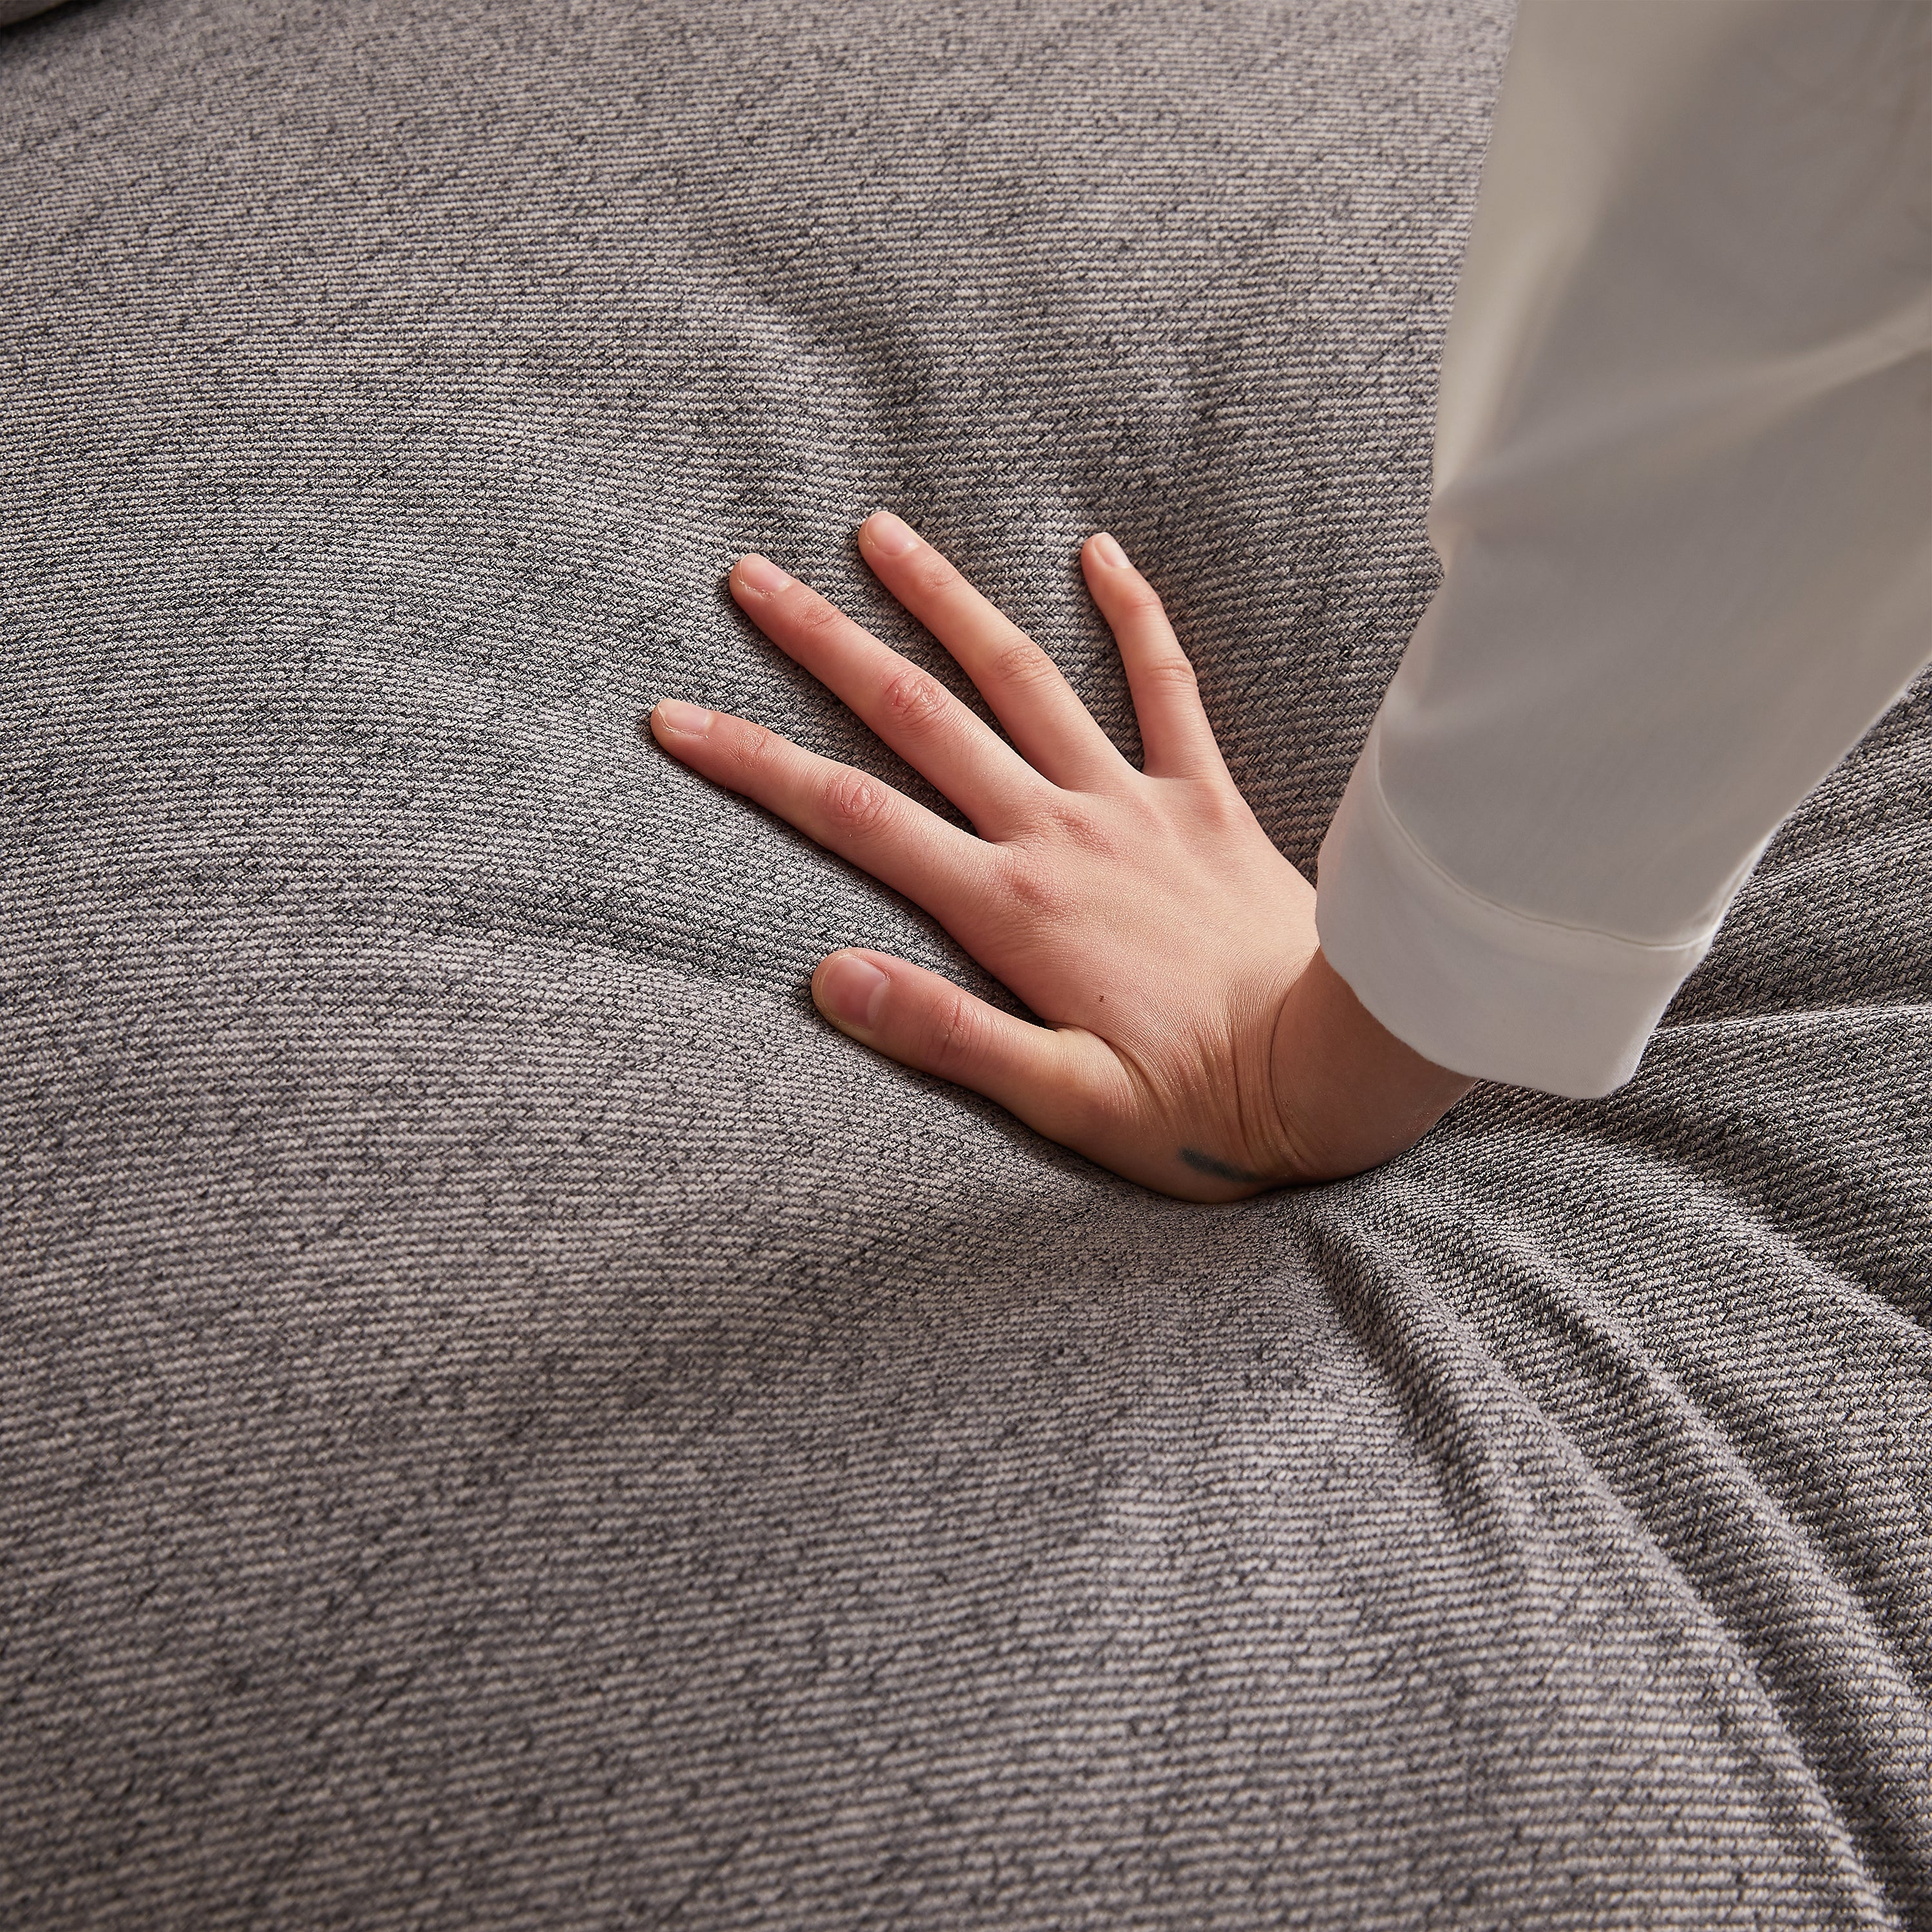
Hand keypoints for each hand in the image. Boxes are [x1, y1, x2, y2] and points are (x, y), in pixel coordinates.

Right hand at [649, 513, 1473, 1198]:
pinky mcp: (1203, 800)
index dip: (755, 765)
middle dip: (826, 645)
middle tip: (753, 577)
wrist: (1333, 1072)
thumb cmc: (1197, 1105)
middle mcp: (1057, 834)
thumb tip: (829, 976)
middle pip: (919, 717)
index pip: (854, 816)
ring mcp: (1132, 804)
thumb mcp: (1059, 1101)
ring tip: (881, 533)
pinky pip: (1168, 687)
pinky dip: (1135, 617)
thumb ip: (944, 1035)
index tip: (678, 718)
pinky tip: (1101, 552)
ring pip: (1023, 678)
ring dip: (948, 601)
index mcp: (1008, 907)